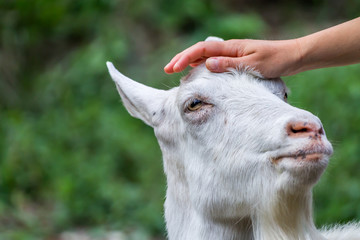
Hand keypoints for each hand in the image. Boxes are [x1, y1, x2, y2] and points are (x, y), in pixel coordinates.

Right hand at [164, 39, 301, 77]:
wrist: (292, 57)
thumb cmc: (275, 60)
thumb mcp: (253, 65)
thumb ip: (229, 64)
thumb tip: (206, 64)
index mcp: (231, 47)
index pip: (202, 50)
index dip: (185, 57)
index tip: (172, 68)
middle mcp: (228, 49)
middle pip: (199, 50)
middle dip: (181, 58)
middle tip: (167, 69)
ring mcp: (231, 54)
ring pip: (204, 55)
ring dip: (189, 61)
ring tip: (176, 70)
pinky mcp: (236, 60)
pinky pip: (213, 61)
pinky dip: (201, 65)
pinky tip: (197, 71)